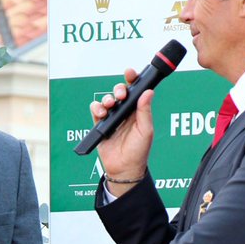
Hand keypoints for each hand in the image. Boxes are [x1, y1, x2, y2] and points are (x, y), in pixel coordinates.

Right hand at [90, 67, 153, 183]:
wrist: (124, 169)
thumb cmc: (138, 152)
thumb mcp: (146, 130)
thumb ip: (145, 111)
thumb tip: (148, 92)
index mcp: (138, 112)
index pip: (135, 91)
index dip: (132, 80)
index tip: (130, 74)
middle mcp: (125, 113)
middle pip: (120, 92)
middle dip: (119, 89)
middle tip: (120, 94)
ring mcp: (113, 118)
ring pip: (107, 100)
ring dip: (107, 98)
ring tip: (110, 105)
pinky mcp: (101, 125)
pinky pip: (96, 110)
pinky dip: (96, 108)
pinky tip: (101, 112)